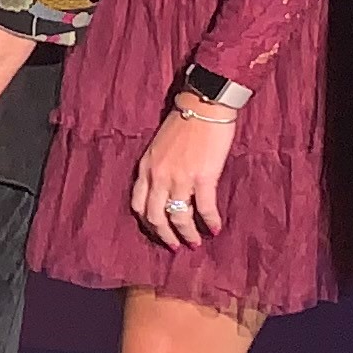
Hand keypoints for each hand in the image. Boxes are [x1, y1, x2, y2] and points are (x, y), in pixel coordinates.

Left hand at [124, 108, 233, 248]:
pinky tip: (214, 229)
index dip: (148, 224)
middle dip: (165, 236)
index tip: (158, 232)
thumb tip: (165, 191)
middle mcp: (158, 175)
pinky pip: (204, 208)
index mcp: (146, 167)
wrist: (204, 105)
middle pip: (154, 217)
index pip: (138, 204)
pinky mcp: (202, 177)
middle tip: (176, 247)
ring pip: (178, 217)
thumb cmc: (184, 122)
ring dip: (187, 235)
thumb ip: (157, 168)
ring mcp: (179, 177)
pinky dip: (209, 222)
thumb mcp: (159, 146)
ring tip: (195, 243)